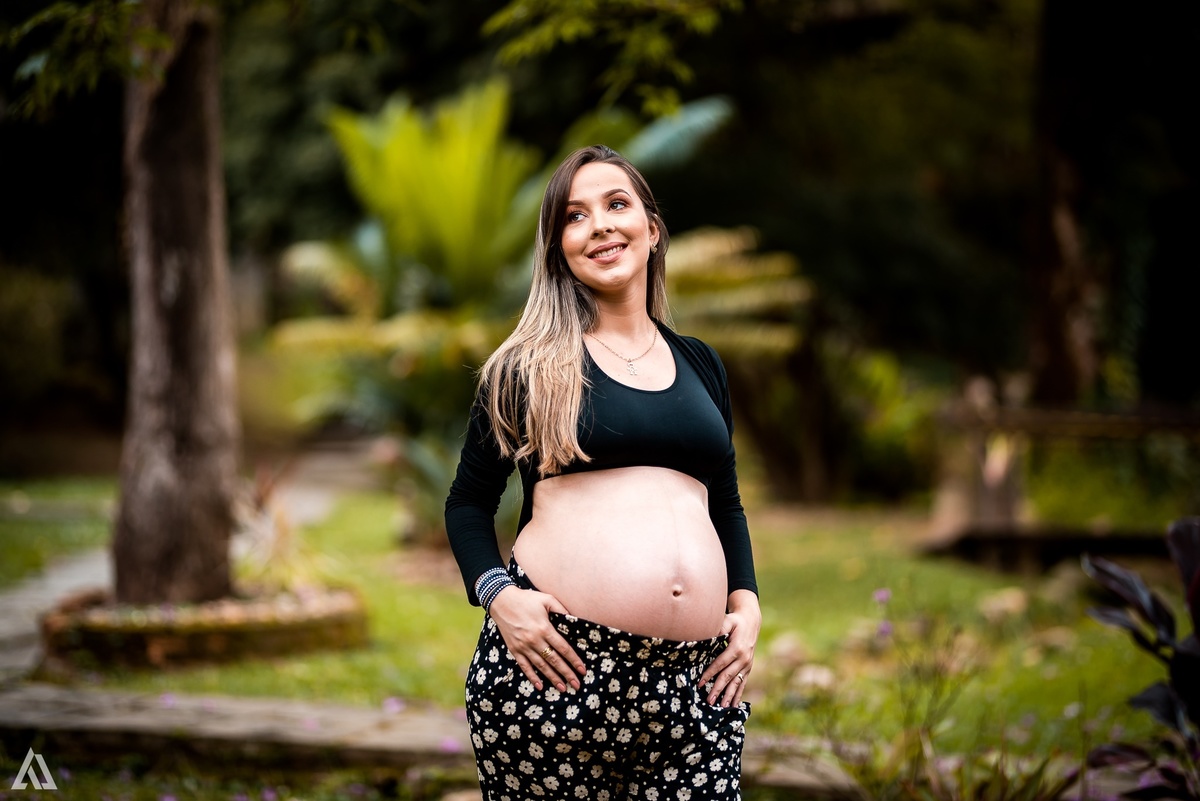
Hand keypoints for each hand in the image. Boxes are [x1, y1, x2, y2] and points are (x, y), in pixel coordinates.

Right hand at [487, 586, 587, 693]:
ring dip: (553, 678)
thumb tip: (574, 619)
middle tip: (577, 685)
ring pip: (541, 666)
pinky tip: (540, 686)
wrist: (501, 601)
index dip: (574, 660)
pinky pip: (524, 666)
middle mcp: (534, 640)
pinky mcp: (514, 650)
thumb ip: (562, 609)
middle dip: (567, 674)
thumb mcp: (547, 599)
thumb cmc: (526, 599)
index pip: (563, 648)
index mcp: (544, 628)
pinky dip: (532, 677)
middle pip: (554, 660)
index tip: (582, 670)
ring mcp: (523, 647)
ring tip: (563, 688)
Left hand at [699, 589, 760, 707]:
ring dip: (729, 696)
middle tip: (709, 701)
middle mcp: (744, 659)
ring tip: (722, 708)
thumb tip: (706, 635)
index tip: (700, 683)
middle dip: (718, 689)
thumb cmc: (735, 621)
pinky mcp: (748, 668)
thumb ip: (719, 628)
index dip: (710, 674)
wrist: (751, 622)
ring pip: (736, 683)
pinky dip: (738, 694)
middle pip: (728, 677)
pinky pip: (742, 683)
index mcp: (737, 648)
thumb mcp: (728, 621)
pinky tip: (734, 705)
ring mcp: (747, 665)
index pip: (720, 664)